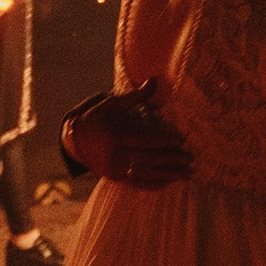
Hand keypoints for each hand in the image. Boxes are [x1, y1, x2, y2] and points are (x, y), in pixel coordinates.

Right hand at [62, 83, 192, 189]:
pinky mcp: (117, 179)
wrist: (75, 140)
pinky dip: (155, 185)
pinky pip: (139, 185)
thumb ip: (135, 96)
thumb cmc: (97, 118)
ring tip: (187, 174)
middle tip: (190, 159)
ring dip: (169, 175)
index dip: (165, 141)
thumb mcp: (112, 104)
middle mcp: (116, 156)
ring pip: (147, 175)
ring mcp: (116, 170)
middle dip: (171, 160)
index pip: (145, 141)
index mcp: (116, 136)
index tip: (182, 140)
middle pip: (149, 160)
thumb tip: (154, 80)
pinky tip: (170, 183)